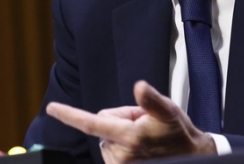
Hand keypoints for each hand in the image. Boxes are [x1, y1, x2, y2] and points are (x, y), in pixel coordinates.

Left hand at [46, 80, 216, 163]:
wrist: (191, 157)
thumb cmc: (178, 133)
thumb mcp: (168, 110)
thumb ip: (151, 100)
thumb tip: (139, 87)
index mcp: (129, 137)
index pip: (91, 123)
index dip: (70, 115)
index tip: (53, 108)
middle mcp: (121, 154)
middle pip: (102, 125)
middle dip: (119, 121)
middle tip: (143, 123)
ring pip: (106, 138)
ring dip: (121, 134)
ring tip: (145, 137)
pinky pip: (110, 150)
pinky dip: (121, 146)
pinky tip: (140, 148)